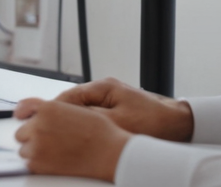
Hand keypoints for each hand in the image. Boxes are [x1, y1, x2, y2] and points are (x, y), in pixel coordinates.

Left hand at [14, 98, 130, 181]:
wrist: (110, 153)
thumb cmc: (99, 132)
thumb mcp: (75, 109)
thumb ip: (51, 109)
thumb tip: (31, 113)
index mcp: (48, 108)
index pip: (22, 110)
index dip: (26, 118)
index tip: (23, 120)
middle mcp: (39, 125)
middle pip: (21, 133)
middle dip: (32, 137)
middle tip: (50, 141)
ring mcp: (37, 145)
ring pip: (24, 150)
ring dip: (34, 151)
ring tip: (55, 153)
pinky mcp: (39, 163)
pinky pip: (29, 164)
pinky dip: (39, 164)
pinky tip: (55, 161)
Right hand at [54, 77, 193, 141]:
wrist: (181, 123)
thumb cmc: (154, 122)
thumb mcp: (118, 122)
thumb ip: (90, 118)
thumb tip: (67, 118)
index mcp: (103, 86)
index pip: (68, 96)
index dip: (53, 110)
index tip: (39, 120)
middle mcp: (105, 88)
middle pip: (73, 101)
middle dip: (61, 115)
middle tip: (49, 129)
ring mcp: (112, 96)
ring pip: (83, 108)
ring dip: (74, 120)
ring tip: (63, 134)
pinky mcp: (119, 106)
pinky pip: (94, 113)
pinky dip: (86, 123)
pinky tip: (84, 134)